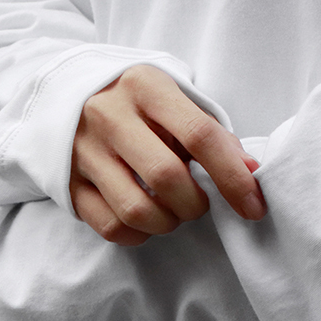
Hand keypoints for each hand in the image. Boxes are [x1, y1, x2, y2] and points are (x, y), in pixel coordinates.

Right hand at [71, 64, 266, 244]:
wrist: (68, 91)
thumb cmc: (139, 100)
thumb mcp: (174, 98)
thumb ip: (211, 131)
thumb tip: (251, 171)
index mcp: (146, 87)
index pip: (199, 135)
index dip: (232, 175)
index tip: (253, 205)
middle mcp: (110, 115)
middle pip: (166, 176)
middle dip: (196, 203)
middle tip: (201, 203)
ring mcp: (83, 150)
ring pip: (136, 209)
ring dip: (169, 222)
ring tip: (175, 211)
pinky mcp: (67, 182)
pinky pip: (109, 226)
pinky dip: (139, 234)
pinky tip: (149, 220)